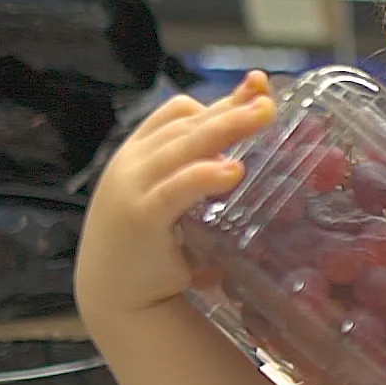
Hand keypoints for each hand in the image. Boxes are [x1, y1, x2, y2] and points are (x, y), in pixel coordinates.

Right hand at [75, 71, 277, 321]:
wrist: (116, 294)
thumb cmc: (151, 242)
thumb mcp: (173, 197)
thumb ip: (198, 173)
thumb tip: (240, 155)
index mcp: (140, 151)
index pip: (178, 112)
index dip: (219, 100)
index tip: (257, 90)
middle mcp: (133, 162)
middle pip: (187, 122)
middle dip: (231, 108)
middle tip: (269, 100)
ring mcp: (134, 187)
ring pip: (184, 146)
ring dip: (227, 127)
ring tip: (263, 116)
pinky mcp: (142, 217)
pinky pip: (176, 188)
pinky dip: (205, 175)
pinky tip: (233, 171)